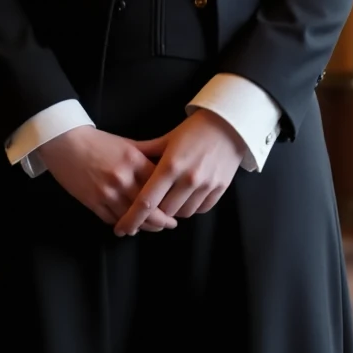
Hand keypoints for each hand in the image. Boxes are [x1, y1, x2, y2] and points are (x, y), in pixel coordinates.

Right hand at [38, 126, 177, 229]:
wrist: (64, 142)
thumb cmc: (97, 141)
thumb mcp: (127, 144)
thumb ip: (147, 156)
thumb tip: (168, 168)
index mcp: (134, 161)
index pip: (160, 187)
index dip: (170, 200)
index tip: (177, 207)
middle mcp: (123, 179)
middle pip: (149, 208)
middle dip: (162, 221)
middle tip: (170, 224)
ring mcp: (107, 192)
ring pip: (132, 218)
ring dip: (143, 226)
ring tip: (153, 228)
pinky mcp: (92, 202)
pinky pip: (112, 219)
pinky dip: (123, 224)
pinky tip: (130, 225)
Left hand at [112, 110, 246, 236]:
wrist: (230, 123)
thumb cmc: (194, 129)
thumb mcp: (166, 139)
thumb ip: (145, 154)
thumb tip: (122, 164)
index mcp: (170, 166)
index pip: (146, 201)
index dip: (132, 218)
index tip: (122, 229)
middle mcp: (188, 179)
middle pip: (164, 211)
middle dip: (155, 212)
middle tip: (151, 207)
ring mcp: (206, 185)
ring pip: (183, 213)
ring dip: (174, 211)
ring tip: (170, 199)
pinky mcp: (221, 188)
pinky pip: (201, 209)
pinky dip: (191, 207)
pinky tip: (187, 197)